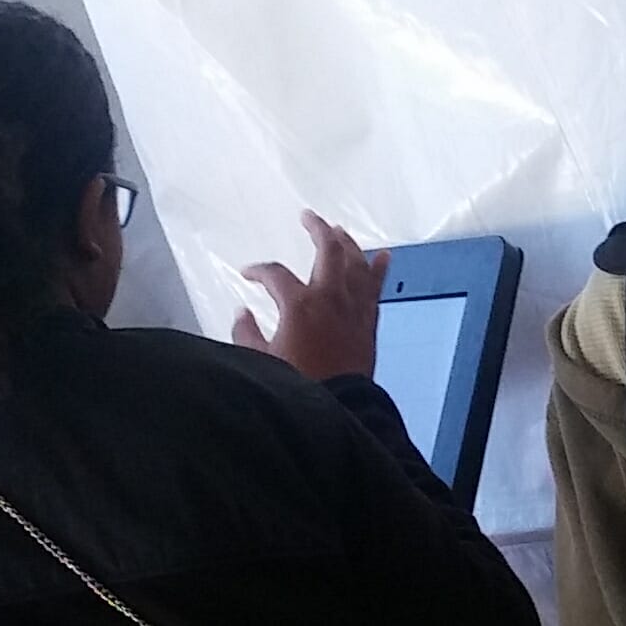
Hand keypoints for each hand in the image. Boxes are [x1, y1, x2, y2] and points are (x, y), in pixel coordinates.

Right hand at [231, 211, 386, 380]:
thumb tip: (241, 314)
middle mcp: (329, 298)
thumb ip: (246, 334)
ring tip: (340, 231)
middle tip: (309, 217)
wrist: (339, 408)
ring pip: (356, 262)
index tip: (248, 274)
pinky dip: (379, 269)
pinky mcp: (368, 322)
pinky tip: (384, 257)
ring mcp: (353, 308)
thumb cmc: (299, 386)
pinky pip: (376, 288)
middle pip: (328, 249)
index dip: (258, 271)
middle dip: (317, 228)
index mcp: (299, 304)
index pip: (274, 274)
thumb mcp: (261, 361)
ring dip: (348, 243)